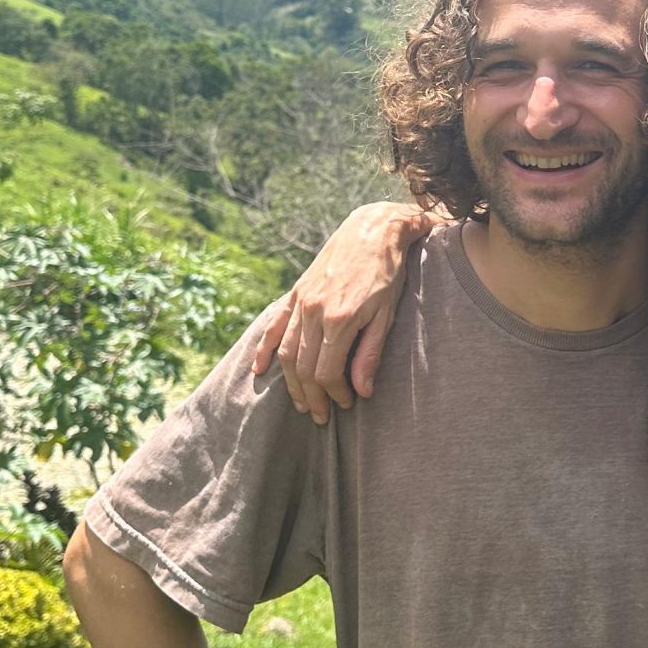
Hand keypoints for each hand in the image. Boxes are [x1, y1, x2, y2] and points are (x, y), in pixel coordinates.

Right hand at [249, 202, 430, 423]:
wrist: (373, 230)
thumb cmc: (388, 273)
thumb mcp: (386, 315)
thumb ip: (370, 354)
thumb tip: (362, 391)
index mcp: (339, 320)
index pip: (327, 372)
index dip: (335, 394)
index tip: (346, 405)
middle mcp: (314, 312)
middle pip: (302, 368)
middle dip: (311, 397)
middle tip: (320, 417)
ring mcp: (301, 301)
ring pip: (285, 352)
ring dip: (291, 383)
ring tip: (300, 403)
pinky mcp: (296, 292)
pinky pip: (274, 326)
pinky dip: (264, 350)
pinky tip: (259, 370)